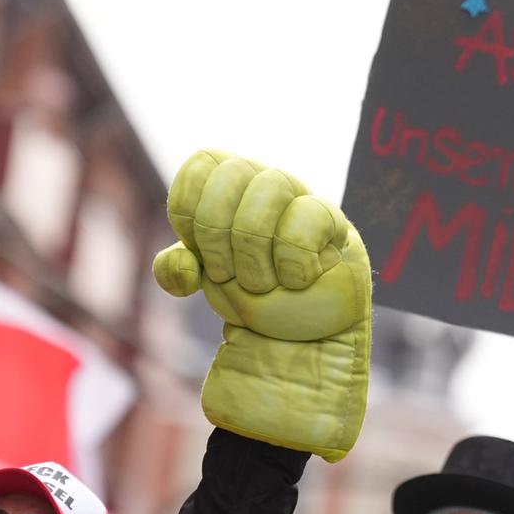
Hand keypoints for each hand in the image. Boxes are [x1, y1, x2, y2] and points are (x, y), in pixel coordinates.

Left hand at [152, 149, 371, 461]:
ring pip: (270, 186)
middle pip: (232, 173)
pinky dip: (292, 259)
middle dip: (218, 234)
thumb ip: (177, 269)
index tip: (201, 254)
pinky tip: (297, 281)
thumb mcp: (204, 283)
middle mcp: (264, 183)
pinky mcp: (335, 225)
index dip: (190, 211)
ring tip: (263, 284)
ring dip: (254, 251)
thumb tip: (180, 264)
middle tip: (228, 274)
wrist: (296, 347)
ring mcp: (301, 199)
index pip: (201, 166)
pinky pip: (309, 217)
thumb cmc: (254, 302)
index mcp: (229, 187)